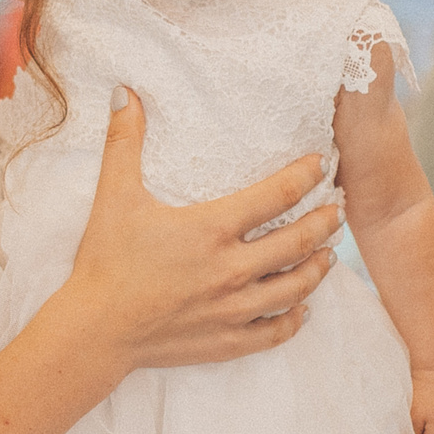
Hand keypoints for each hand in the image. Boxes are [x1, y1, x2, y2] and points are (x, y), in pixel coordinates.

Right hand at [53, 87, 339, 374]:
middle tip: (338, 210)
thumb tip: (123, 92)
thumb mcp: (114, 196)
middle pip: (298, 241)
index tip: (322, 165)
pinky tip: (302, 309)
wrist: (95, 331)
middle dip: (324, 223)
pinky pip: (275, 331)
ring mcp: (234, 309)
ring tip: (328, 255)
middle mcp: (232, 269)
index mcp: (213, 229)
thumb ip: (124, 141)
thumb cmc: (105, 262)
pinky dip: (294, 319)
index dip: (305, 176)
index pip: (277, 196)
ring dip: (317, 268)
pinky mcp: (228, 341)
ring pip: (296, 287)